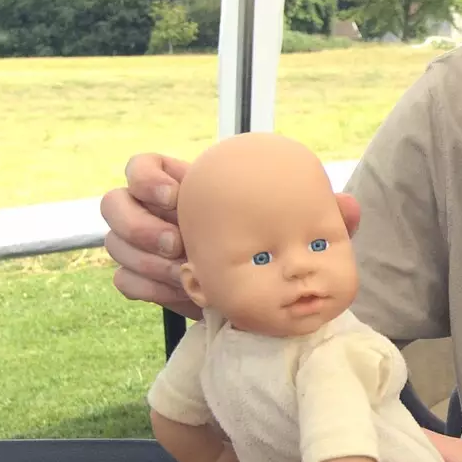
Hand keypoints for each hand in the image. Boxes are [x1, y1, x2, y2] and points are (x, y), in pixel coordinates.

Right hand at [101, 152, 361, 316]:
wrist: (261, 290)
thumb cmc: (274, 242)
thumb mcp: (296, 226)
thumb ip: (319, 214)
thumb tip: (348, 207)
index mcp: (184, 187)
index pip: (141, 167)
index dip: (147, 177)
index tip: (176, 196)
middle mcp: (156, 214)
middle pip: (114, 204)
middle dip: (139, 224)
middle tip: (177, 244)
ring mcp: (144, 249)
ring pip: (116, 246)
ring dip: (147, 261)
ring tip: (184, 274)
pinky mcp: (147, 282)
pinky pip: (125, 283)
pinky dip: (149, 288)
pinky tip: (180, 294)